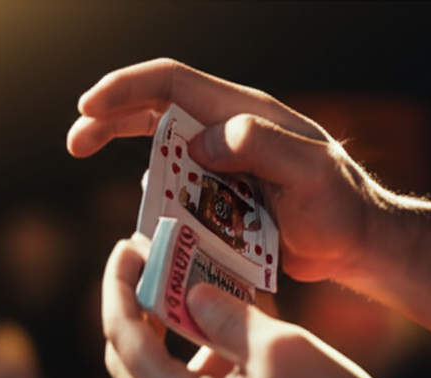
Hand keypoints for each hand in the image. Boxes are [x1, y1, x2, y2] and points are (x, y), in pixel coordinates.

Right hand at [67, 58, 389, 282]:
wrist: (355, 242)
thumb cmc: (342, 205)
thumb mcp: (311, 171)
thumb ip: (261, 146)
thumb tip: (201, 141)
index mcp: (244, 113)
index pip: (174, 83)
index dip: (126, 88)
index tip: (88, 109)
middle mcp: (228, 130)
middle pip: (155, 109)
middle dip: (109, 119)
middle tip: (74, 144)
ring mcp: (223, 163)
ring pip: (162, 151)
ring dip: (128, 160)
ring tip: (117, 187)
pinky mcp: (222, 197)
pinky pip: (179, 191)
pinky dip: (157, 199)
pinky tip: (150, 218)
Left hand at [100, 235, 417, 377]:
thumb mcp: (277, 345)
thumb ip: (225, 314)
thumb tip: (192, 292)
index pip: (124, 337)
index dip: (119, 286)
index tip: (126, 246)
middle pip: (127, 359)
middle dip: (134, 306)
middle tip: (150, 259)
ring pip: (155, 374)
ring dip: (165, 327)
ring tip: (190, 281)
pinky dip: (190, 352)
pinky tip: (222, 322)